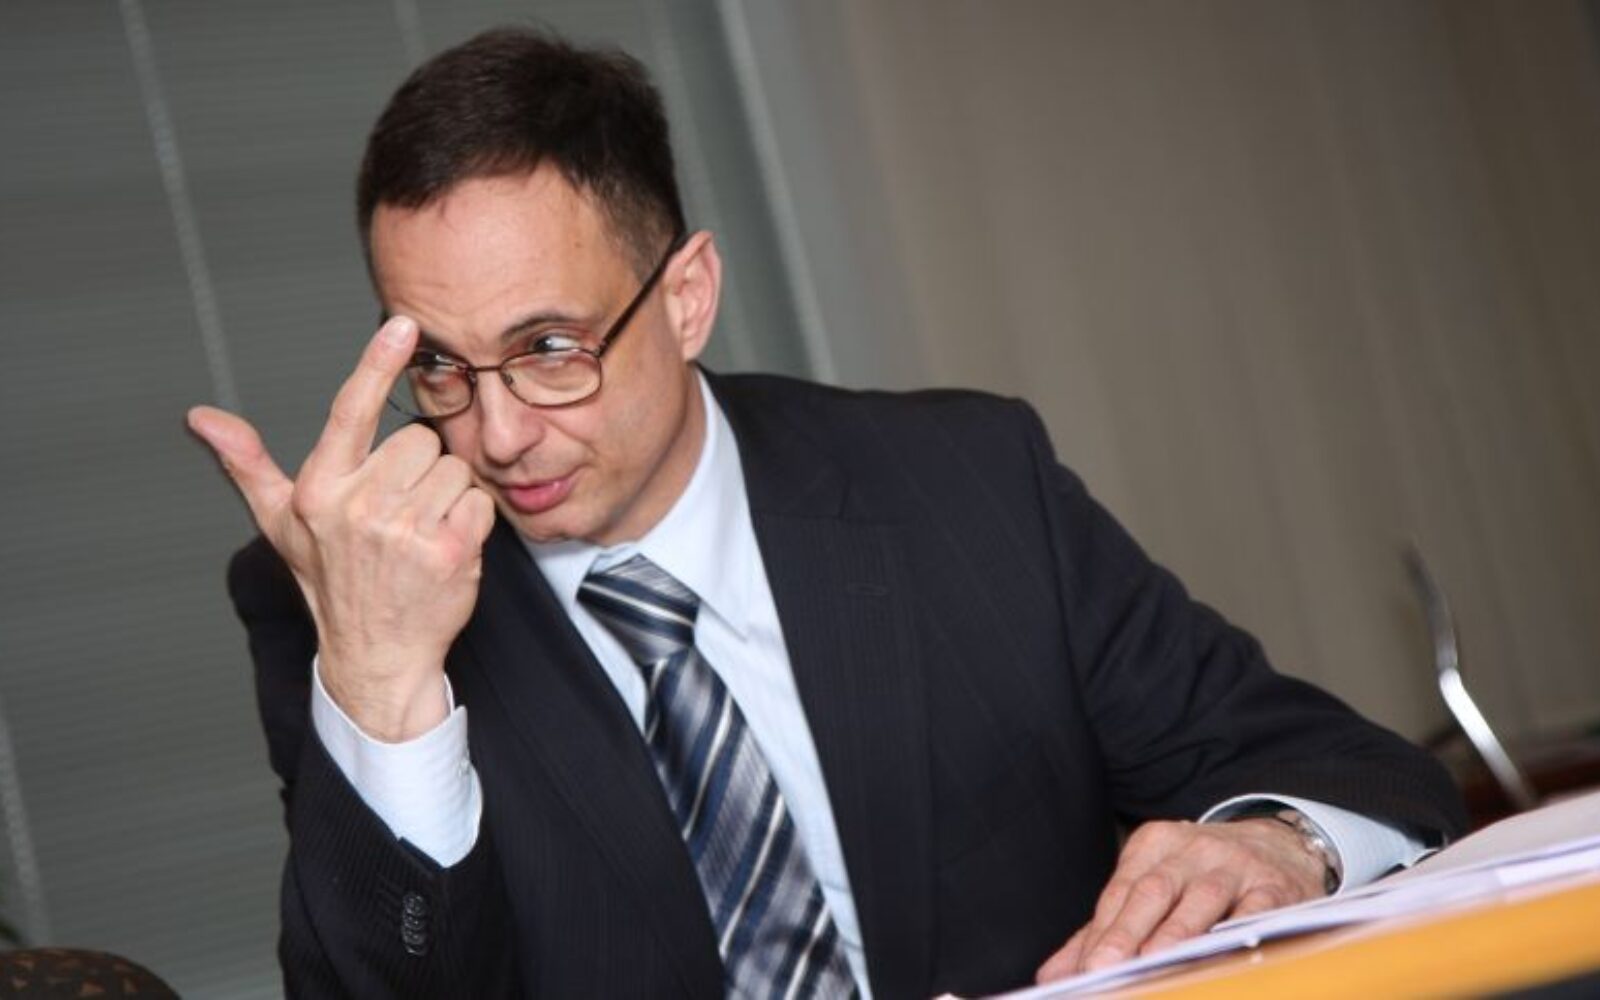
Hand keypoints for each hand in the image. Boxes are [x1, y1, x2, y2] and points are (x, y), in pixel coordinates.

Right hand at [188, 316, 495, 740]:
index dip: (375, 362)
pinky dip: (472, 520)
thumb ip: (247, 463)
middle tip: (400, 510)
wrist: (376, 654)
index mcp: (319, 490)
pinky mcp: (449, 550)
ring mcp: (405, 529)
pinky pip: (479, 500)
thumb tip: (202, 419)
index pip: (350, 411)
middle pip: (419, 439)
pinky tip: (447, 547)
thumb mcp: (281, 523)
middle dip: (418, 469)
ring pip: (453, 467)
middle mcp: (358, 507)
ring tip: (421, 531)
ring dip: (447, 495)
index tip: (400, 325)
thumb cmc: (333, 583)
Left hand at [1035, 818, 1327, 980]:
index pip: (1120, 893)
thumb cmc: (1203, 874)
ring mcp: (1235, 866)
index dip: (1100, 933)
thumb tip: (1054, 976)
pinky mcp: (1276, 887)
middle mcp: (1192, 850)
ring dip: (1176, 936)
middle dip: (1125, 934)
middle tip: (1103, 970)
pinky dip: (1238, 933)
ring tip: (1153, 966)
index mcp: (1154, 845)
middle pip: (1152, 892)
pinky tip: (1222, 956)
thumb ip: (1106, 929)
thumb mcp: (1154, 883)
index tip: (1081, 972)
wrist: (1281, 844)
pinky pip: (1256, 912)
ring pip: (1201, 900)